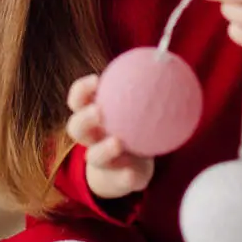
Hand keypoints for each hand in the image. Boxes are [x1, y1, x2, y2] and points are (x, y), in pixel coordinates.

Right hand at [65, 74, 154, 199]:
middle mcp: (90, 139)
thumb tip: (166, 60)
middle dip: (84, 118)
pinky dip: (125, 176)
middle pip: (76, 128)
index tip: (96, 80)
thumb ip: (143, 91)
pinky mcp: (115, 181)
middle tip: (99, 111)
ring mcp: (100, 162)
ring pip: (93, 156)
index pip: (77, 100)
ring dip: (103, 149)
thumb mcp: (133, 110)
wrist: (128, 170)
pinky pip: (119, 179)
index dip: (82, 90)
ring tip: (117, 142)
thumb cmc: (131, 129)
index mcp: (92, 117)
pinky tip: (132, 171)